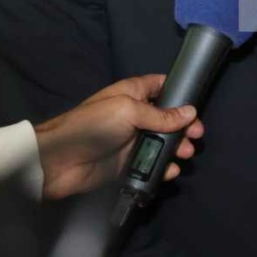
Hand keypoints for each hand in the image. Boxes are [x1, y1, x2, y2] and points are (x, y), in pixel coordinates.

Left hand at [33, 74, 203, 199]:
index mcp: (133, 94)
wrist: (59, 161)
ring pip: (163, 142)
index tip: (197, 103)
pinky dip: (164, 167)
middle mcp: (136, 115)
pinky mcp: (128, 164)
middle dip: (185, 126)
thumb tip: (191, 112)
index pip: (161, 86)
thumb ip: (161, 114)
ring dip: (177, 147)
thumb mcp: (128, 111)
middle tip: (197, 136)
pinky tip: (170, 170)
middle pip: (169, 117)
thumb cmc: (93, 126)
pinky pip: (152, 163)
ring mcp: (132, 140)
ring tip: (185, 154)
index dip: (180, 92)